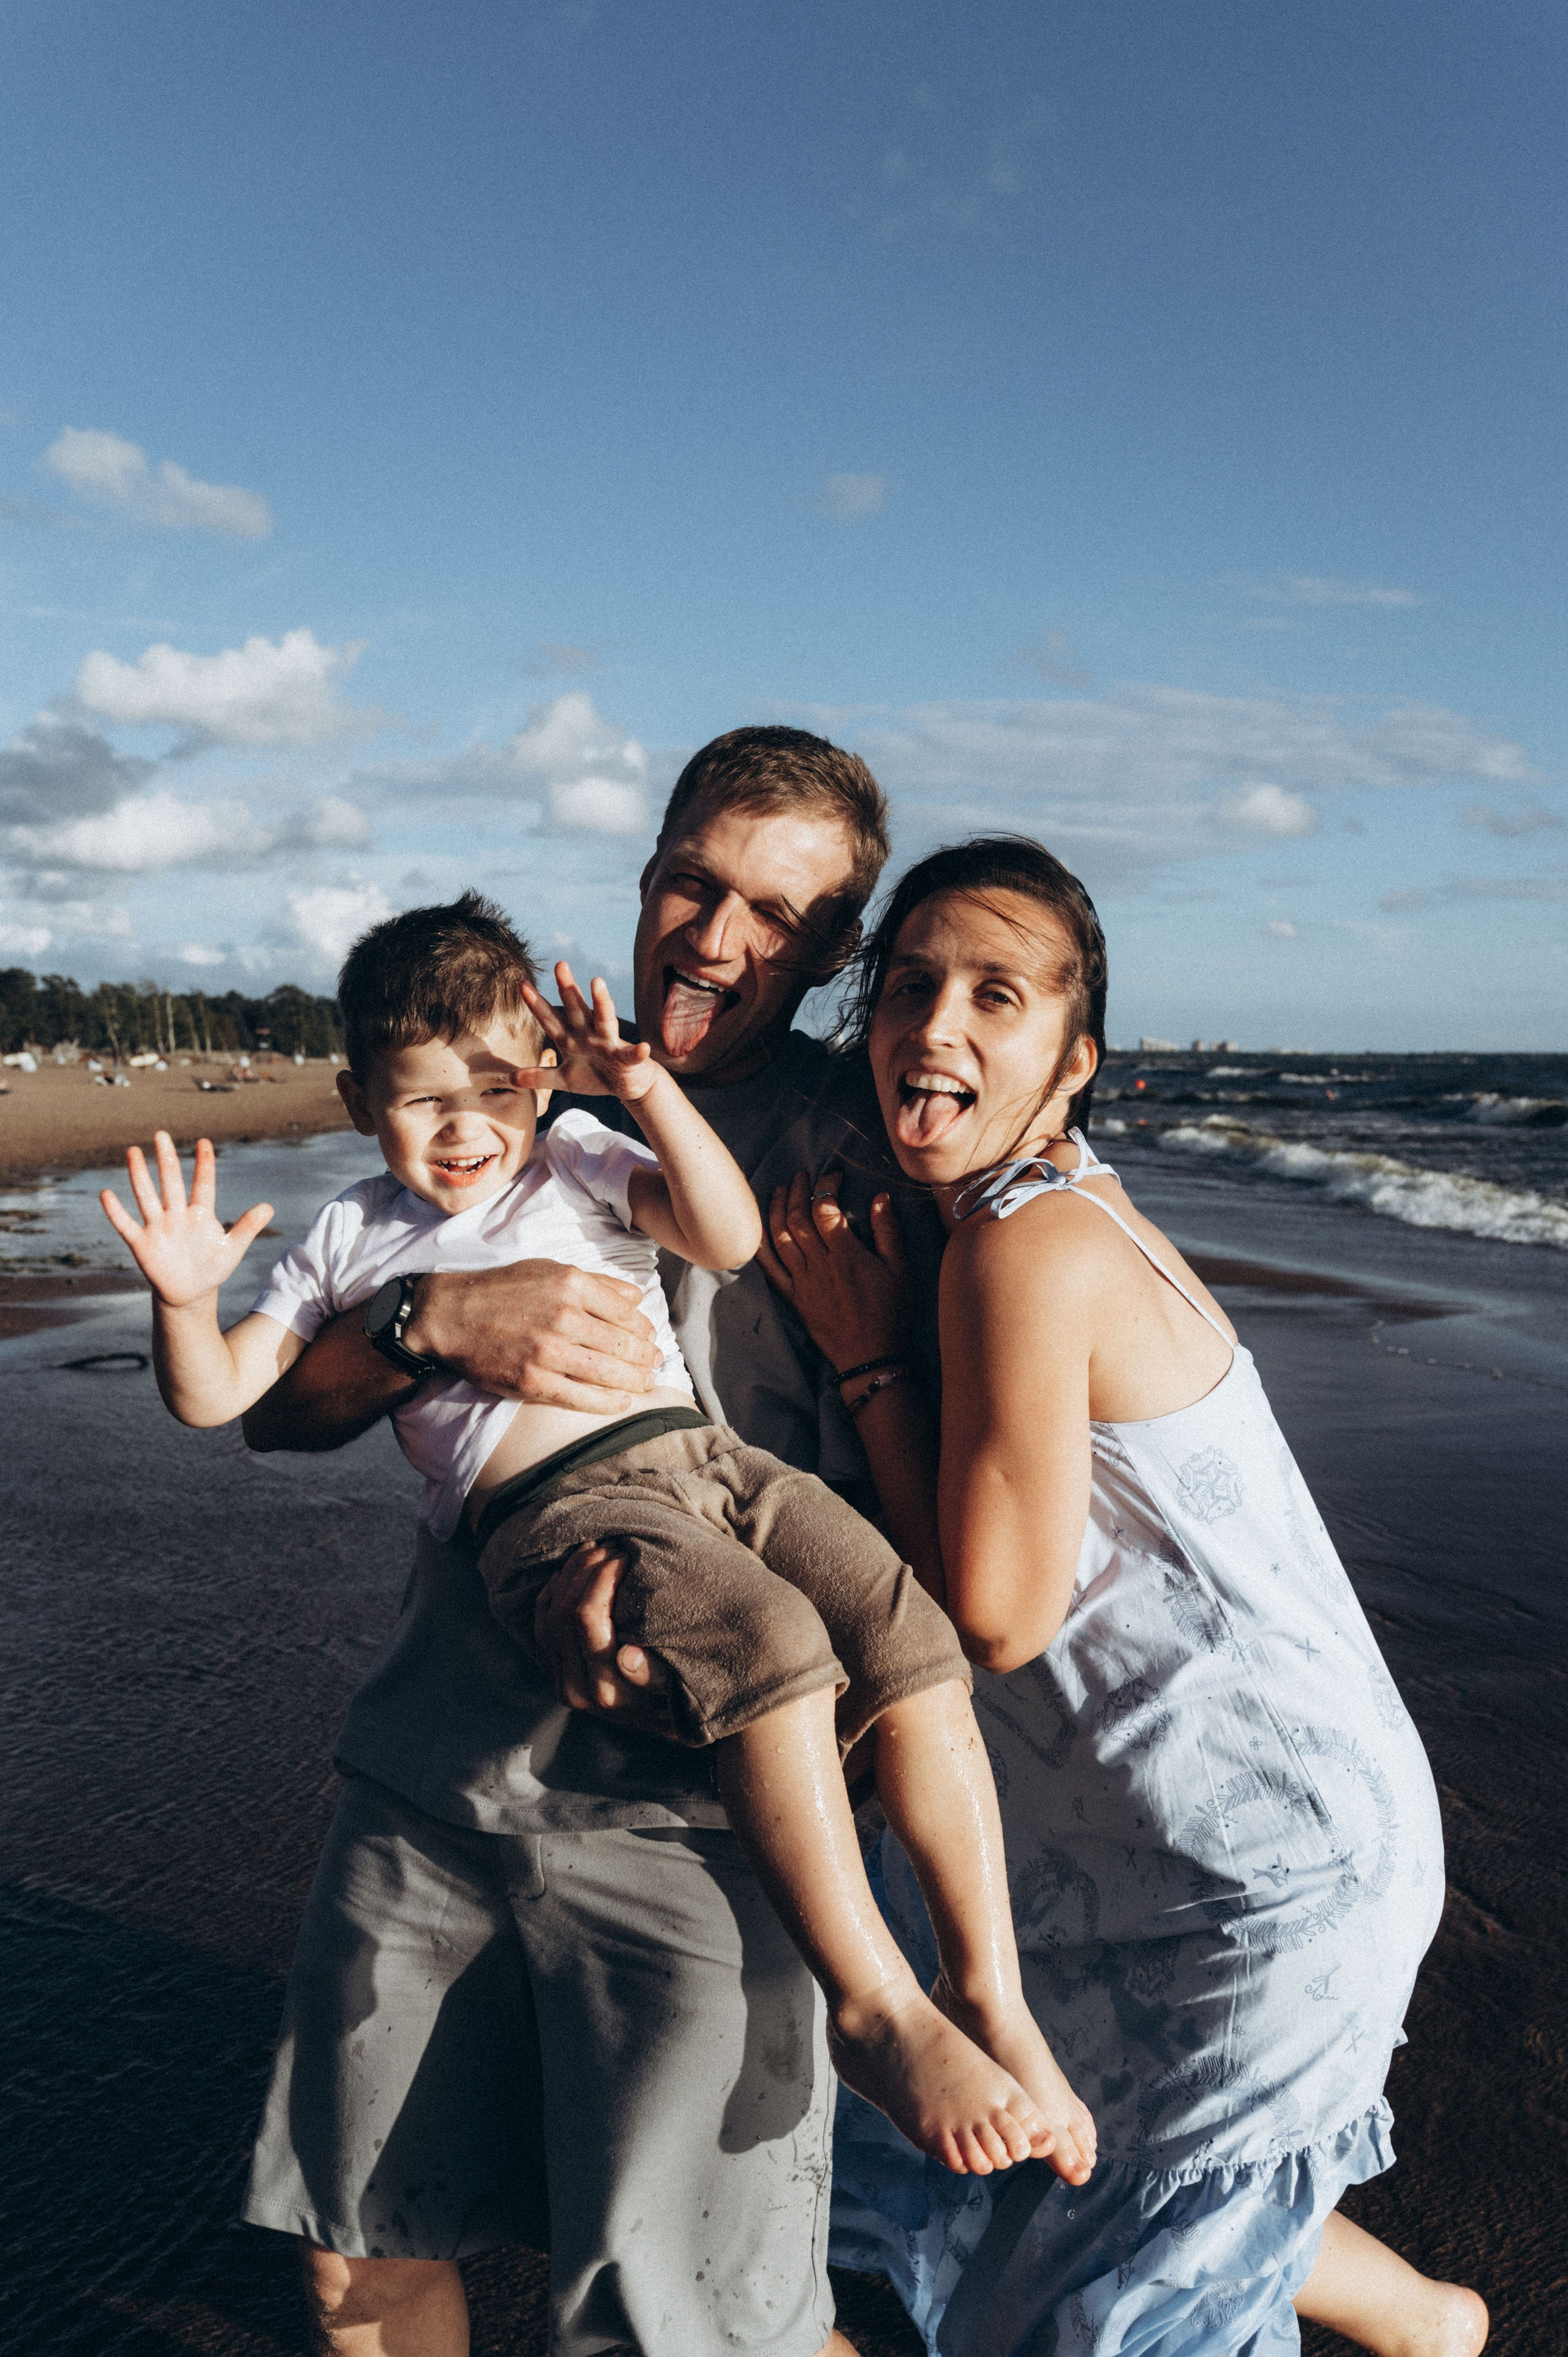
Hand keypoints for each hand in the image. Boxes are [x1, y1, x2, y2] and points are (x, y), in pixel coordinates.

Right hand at [100, 1133, 273, 1306]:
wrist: (190, 1293)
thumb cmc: (212, 1267)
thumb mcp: (232, 1249)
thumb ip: (247, 1227)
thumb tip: (269, 1206)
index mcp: (200, 1214)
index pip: (203, 1185)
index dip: (204, 1165)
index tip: (205, 1143)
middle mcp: (177, 1215)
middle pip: (171, 1183)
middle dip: (166, 1159)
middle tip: (161, 1134)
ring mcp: (158, 1227)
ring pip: (147, 1197)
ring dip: (139, 1176)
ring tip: (133, 1151)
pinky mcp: (142, 1244)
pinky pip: (126, 1225)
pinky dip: (116, 1211)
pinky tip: (106, 1193)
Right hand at [406, 1258, 658, 1409]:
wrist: (450, 1315)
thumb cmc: (501, 1290)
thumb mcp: (549, 1269)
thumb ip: (596, 1283)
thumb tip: (637, 1297)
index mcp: (571, 1284)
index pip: (627, 1313)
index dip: (645, 1329)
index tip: (651, 1338)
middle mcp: (564, 1317)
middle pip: (624, 1345)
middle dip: (647, 1358)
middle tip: (656, 1364)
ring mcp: (549, 1352)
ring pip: (609, 1373)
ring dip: (635, 1381)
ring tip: (646, 1383)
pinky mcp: (533, 1382)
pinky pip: (582, 1397)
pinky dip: (608, 1402)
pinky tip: (622, 1403)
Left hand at [513, 962, 659, 1103]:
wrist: (629, 1085)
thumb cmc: (596, 1077)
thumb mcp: (564, 1079)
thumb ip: (540, 1076)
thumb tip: (510, 1079)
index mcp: (571, 1039)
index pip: (550, 1019)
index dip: (536, 1003)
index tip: (522, 983)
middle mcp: (589, 1035)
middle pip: (576, 1009)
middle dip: (568, 988)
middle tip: (559, 965)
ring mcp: (609, 1045)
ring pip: (604, 1020)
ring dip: (601, 1002)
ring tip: (597, 982)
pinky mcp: (627, 1059)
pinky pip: (631, 1055)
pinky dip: (637, 1051)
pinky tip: (643, 1048)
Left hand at [533, 1542, 671, 1719]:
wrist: (657, 1721)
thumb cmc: (674, 1696)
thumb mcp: (675, 1689)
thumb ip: (654, 1675)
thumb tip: (627, 1655)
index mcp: (605, 1689)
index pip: (587, 1616)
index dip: (602, 1577)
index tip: (625, 1557)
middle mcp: (574, 1688)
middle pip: (564, 1609)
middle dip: (586, 1569)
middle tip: (611, 1546)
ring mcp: (559, 1680)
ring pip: (549, 1612)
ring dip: (570, 1575)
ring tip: (595, 1550)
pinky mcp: (553, 1672)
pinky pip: (541, 1623)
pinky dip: (553, 1592)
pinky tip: (572, 1573)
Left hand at [756, 1169, 911, 1371]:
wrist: (870, 1357)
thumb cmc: (891, 1314)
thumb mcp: (900, 1271)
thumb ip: (888, 1232)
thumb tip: (880, 1197)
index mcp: (847, 1256)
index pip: (826, 1209)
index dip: (826, 1186)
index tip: (834, 1177)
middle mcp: (820, 1265)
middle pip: (798, 1218)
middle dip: (798, 1191)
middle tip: (801, 1175)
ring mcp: (802, 1282)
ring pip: (780, 1237)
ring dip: (777, 1209)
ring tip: (780, 1190)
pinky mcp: (792, 1297)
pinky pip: (769, 1268)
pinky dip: (761, 1245)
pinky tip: (759, 1228)